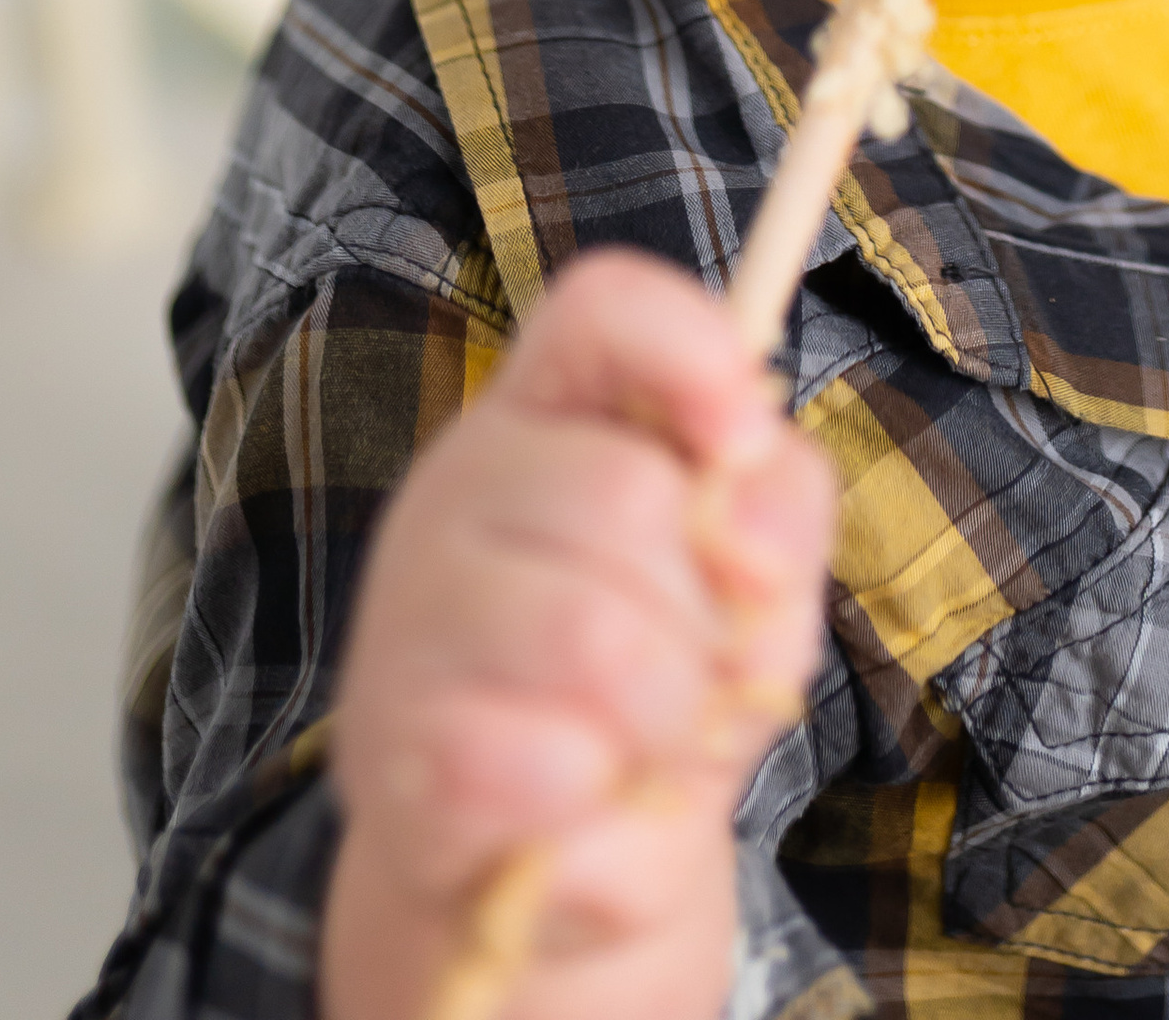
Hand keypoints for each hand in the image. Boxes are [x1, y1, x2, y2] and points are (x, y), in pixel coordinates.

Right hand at [322, 247, 838, 1019]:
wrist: (559, 863)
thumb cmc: (664, 679)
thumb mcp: (755, 577)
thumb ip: (779, 506)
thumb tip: (747, 527)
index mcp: (552, 410)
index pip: (603, 306)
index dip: (689, 347)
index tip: (742, 432)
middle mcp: (461, 485)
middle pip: (624, 492)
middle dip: (706, 610)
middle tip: (699, 665)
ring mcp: (410, 613)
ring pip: (591, 636)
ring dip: (665, 715)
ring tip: (646, 739)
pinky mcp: (389, 746)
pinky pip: (540, 761)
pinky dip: (597, 796)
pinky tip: (577, 794)